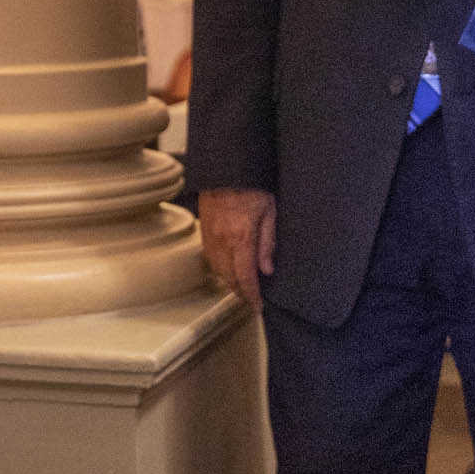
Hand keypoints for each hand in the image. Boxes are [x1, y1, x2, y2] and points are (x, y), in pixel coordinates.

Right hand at [198, 188, 275, 310]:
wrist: (226, 167)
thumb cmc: (251, 186)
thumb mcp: (270, 212)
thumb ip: (268, 243)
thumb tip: (267, 269)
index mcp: (241, 238)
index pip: (245, 278)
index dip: (252, 296)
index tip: (258, 306)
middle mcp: (222, 241)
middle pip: (229, 278)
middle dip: (241, 293)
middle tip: (252, 300)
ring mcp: (210, 236)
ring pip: (218, 270)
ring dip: (229, 282)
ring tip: (242, 287)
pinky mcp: (204, 230)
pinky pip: (210, 257)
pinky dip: (219, 268)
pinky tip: (228, 268)